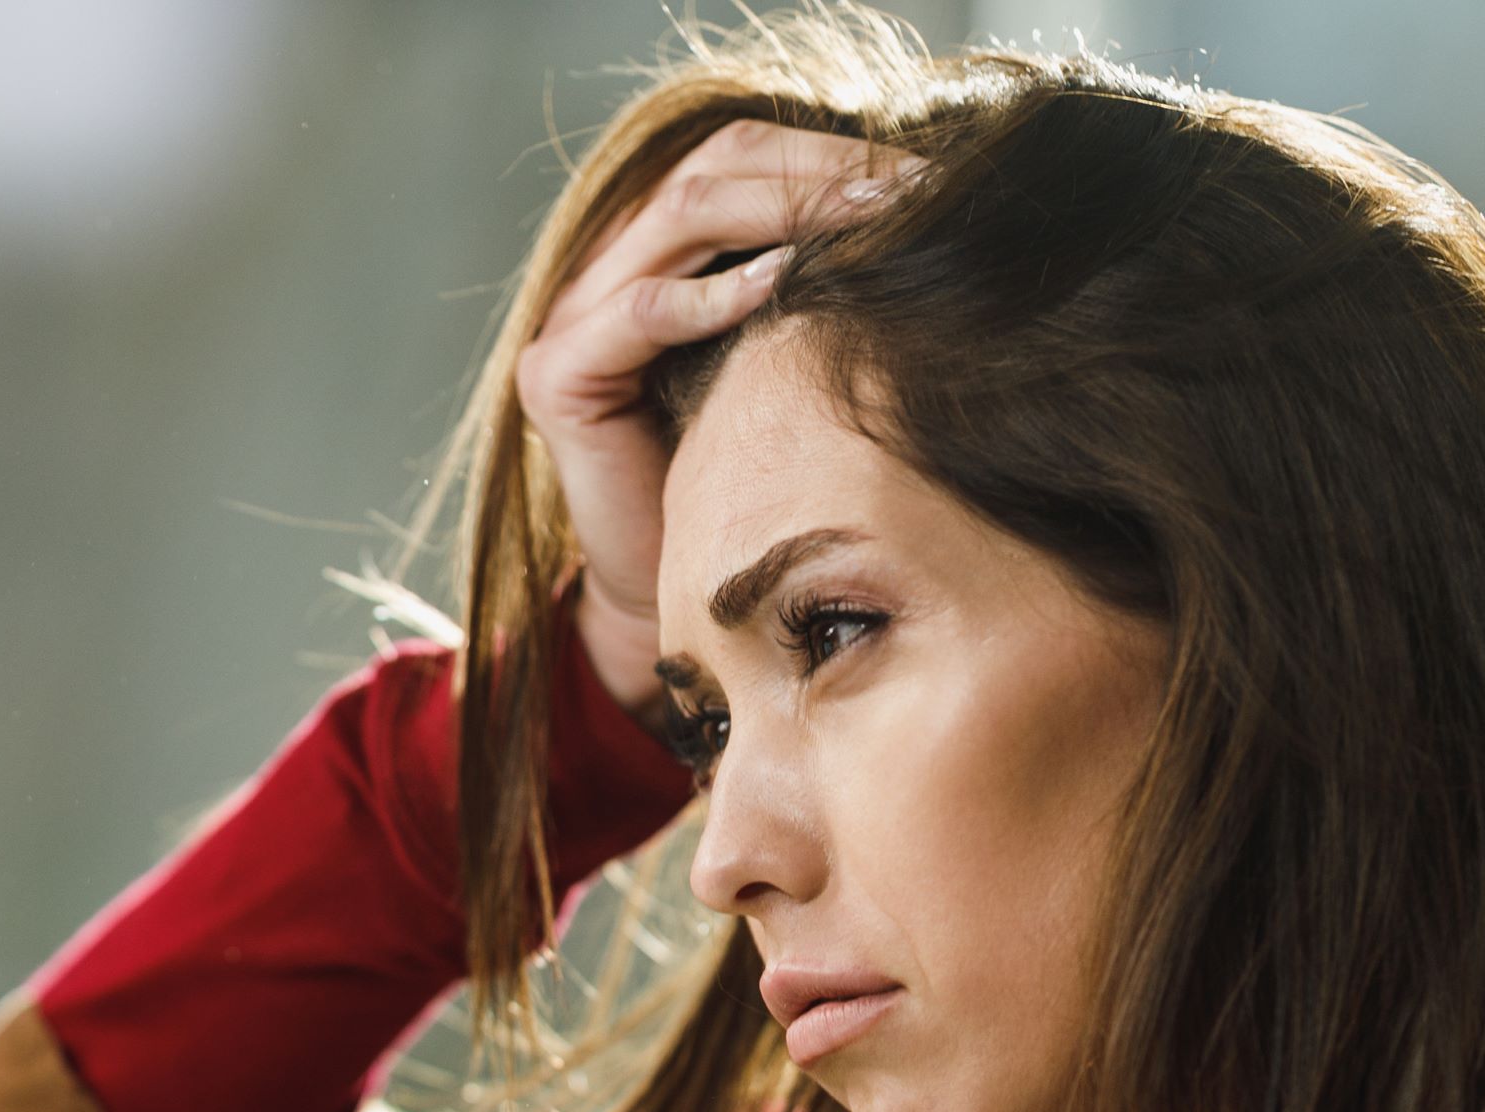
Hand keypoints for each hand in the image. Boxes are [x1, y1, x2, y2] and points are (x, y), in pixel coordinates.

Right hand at [514, 121, 910, 709]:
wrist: (672, 591)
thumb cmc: (750, 480)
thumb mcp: (791, 354)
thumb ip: (816, 280)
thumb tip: (927, 211)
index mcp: (663, 245)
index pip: (746, 155)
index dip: (831, 148)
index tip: (927, 171)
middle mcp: (610, 263)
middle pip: (717, 164)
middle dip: (819, 169)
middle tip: (910, 187)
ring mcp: (575, 315)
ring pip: (682, 213)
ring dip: (784, 210)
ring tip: (868, 220)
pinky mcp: (557, 375)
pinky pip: (642, 311)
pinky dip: (714, 294)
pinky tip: (784, 282)